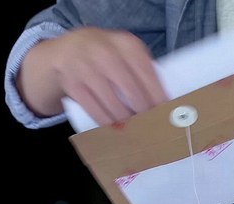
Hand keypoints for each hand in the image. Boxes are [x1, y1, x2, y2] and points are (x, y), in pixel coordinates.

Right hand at [18, 27, 167, 124]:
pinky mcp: (73, 85)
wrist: (67, 51)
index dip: (159, 98)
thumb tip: (165, 103)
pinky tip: (117, 128)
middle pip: (134, 93)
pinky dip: (108, 123)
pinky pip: (96, 111)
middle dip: (145, 114)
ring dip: (128, 122)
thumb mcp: (125, 53)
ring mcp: (87, 69)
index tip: (166, 114)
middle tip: (151, 126)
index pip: (148, 75)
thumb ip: (142, 71)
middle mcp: (107, 53)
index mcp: (126, 44)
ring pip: (115, 106)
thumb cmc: (106, 56)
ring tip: (135, 129)